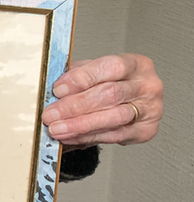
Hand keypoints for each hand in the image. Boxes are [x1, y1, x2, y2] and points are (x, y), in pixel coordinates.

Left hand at [42, 54, 162, 147]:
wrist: (129, 102)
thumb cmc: (110, 82)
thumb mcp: (93, 71)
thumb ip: (76, 74)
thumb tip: (51, 83)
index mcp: (136, 64)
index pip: (110, 67)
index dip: (82, 78)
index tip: (58, 89)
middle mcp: (147, 86)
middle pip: (110, 94)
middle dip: (75, 106)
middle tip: (51, 113)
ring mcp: (150, 109)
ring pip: (113, 117)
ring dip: (80, 124)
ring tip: (57, 128)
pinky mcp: (145, 131)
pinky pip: (114, 136)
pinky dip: (88, 137)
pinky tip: (71, 136)